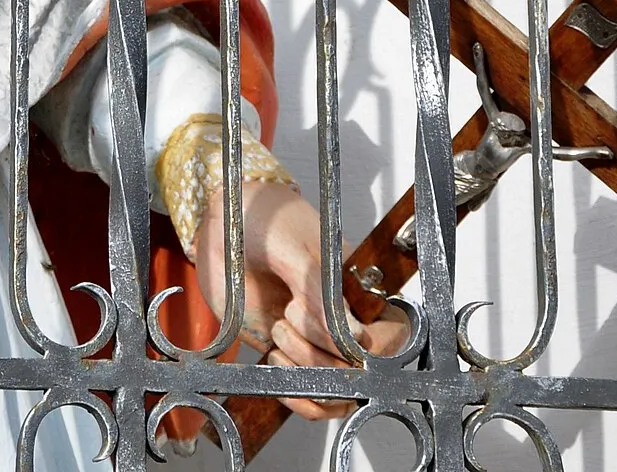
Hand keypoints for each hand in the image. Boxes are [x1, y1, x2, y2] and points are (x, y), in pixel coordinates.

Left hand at [192, 179, 410, 420]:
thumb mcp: (294, 250)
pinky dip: (293, 391)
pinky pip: (307, 394)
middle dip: (323, 355)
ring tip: (278, 330)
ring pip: (335, 391)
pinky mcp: (290, 353)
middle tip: (288, 315)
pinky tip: (273, 358)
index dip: (370, 348)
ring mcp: (317, 341)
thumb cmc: (268, 221)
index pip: (393, 335)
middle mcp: (345, 321)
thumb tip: (355, 338)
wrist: (223, 224)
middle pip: (360, 371)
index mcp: (361, 290)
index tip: (340, 338)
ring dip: (305, 372)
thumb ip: (320, 291)